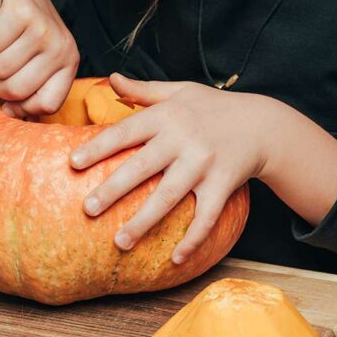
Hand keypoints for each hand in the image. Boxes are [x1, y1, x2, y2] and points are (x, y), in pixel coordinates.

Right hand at [0, 0, 78, 117]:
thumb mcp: (37, 61)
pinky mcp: (21, 12)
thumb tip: (10, 113)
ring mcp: (42, 29)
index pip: (47, 105)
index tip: (12, 98)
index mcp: (69, 63)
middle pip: (16, 90)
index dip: (22, 107)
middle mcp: (60, 47)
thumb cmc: (22, 29)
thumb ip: (31, 89)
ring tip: (4, 42)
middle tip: (4, 62)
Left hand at [69, 73, 276, 263]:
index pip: (126, 131)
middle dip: (113, 189)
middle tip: (87, 209)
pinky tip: (175, 258)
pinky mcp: (223, 184)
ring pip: (168, 196)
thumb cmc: (213, 107)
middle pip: (142, 167)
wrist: (262, 123)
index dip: (98, 147)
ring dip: (143, 222)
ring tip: (119, 242)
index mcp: (167, 115)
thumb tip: (111, 78)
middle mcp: (183, 139)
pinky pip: (206, 216)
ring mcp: (204, 164)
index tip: (73, 163)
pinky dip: (192, 239)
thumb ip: (143, 90)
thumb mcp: (179, 91)